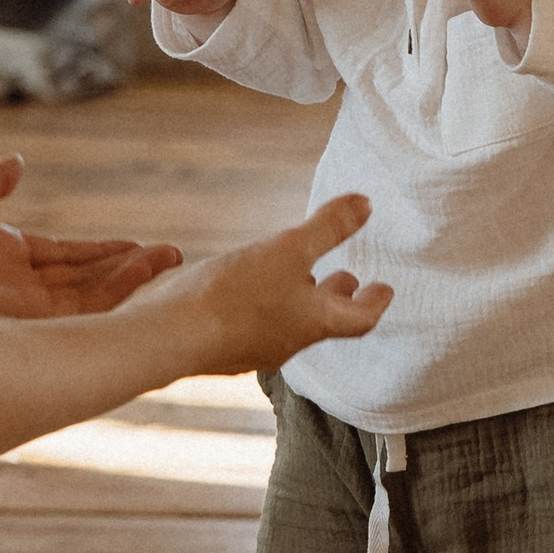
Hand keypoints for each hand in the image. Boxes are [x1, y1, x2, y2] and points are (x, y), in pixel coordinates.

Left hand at [0, 156, 181, 319]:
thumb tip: (18, 163)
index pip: (62, 256)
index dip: (100, 251)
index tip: (139, 245)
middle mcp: (14, 289)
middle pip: (84, 282)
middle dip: (129, 270)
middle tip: (173, 258)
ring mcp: (19, 311)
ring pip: (89, 300)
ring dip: (131, 281)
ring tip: (171, 264)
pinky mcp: (23, 325)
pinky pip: (78, 314)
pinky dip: (115, 296)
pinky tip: (145, 278)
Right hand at [132, 193, 390, 373]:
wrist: (168, 336)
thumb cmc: (234, 296)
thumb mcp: (288, 250)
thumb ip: (328, 229)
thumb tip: (367, 205)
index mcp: (311, 323)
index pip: (359, 320)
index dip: (375, 302)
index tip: (385, 289)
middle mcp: (286, 341)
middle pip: (323, 321)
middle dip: (337, 298)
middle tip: (347, 279)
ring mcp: (251, 347)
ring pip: (287, 322)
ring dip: (300, 299)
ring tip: (299, 276)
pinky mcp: (221, 345)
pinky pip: (254, 324)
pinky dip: (265, 304)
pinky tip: (248, 287)